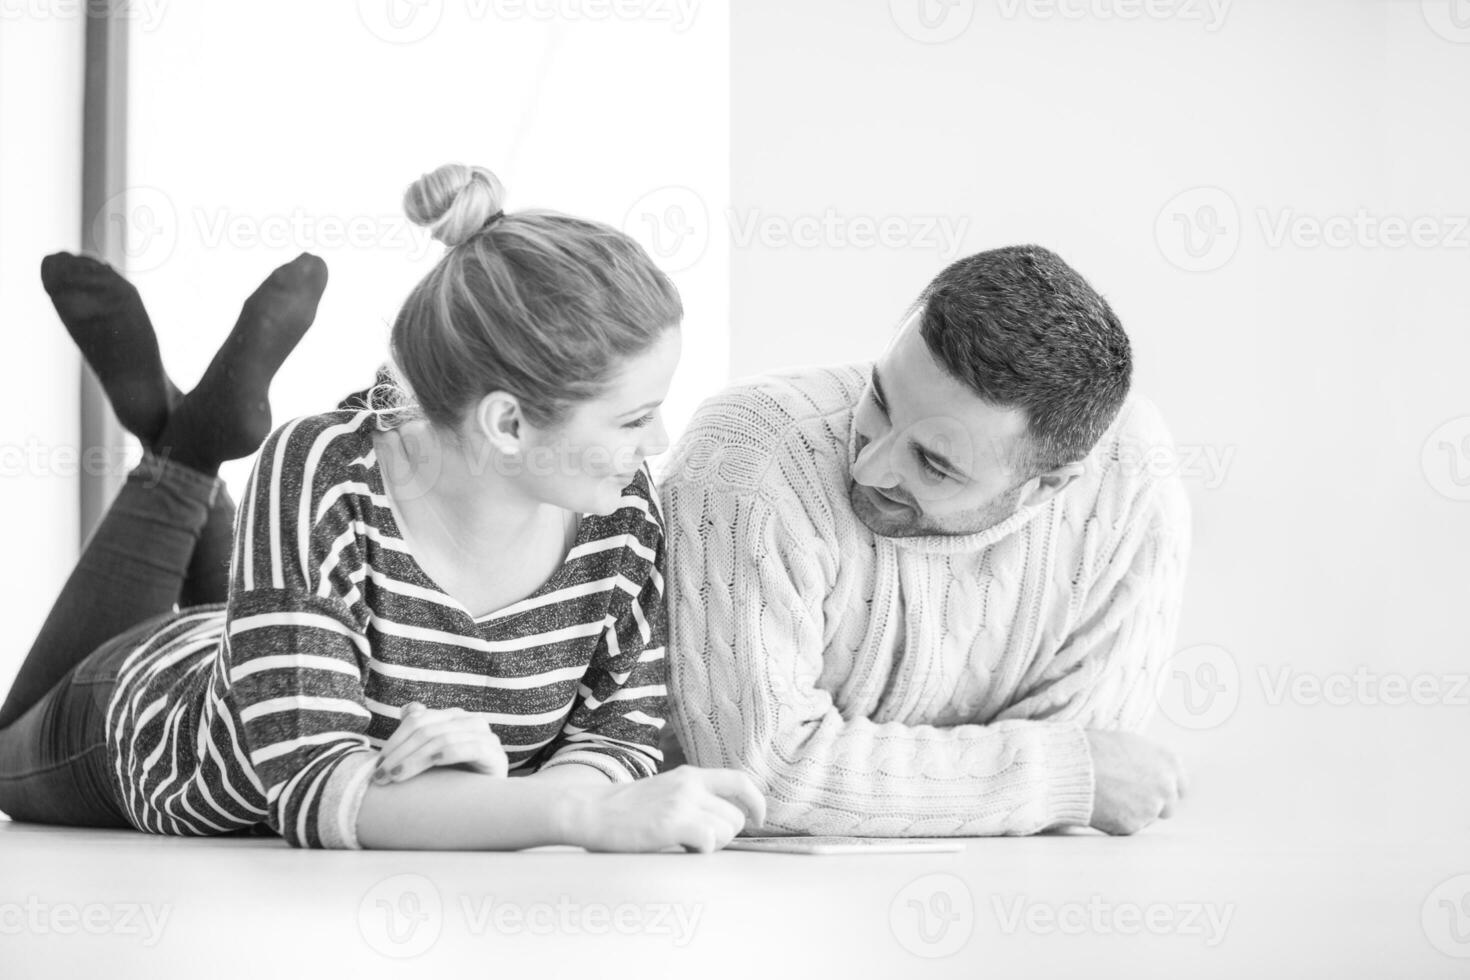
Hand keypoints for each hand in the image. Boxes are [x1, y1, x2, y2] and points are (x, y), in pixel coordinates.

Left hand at [374, 702, 508, 784]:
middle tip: (380, 776)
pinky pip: (469, 748)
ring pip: (442, 738)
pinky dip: (447, 754)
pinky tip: (431, 764)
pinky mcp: (495, 754)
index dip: (394, 740)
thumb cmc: (458, 779)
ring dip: (414, 758)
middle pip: (427, 729)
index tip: (376, 765)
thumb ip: (422, 732)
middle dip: (399, 752)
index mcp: (455, 717)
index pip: (418, 720)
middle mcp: (471, 722)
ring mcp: (486, 736)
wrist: (491, 803)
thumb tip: (408, 709)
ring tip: (395, 777)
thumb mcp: (434, 757)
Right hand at [558, 766, 767, 853]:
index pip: (740, 781)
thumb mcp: (664, 790)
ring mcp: (681, 803)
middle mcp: (690, 785)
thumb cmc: (624, 809)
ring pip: (725, 830)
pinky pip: (709, 842)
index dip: (756, 802)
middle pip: (736, 816)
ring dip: (712, 845)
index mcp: (690, 775)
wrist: (589, 810)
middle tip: (700, 842)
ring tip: (684, 845)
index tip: (757, 820)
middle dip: (726, 836)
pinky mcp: (671, 823)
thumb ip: (692, 797)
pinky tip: (679, 849)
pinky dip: (700, 851)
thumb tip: (723, 819)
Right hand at [1085, 730, 1186, 834]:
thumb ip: (1147, 760)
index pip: (1181, 784)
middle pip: (1168, 805)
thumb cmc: (1093, 749)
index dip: (1164, 787)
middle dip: (1151, 803)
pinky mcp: (1133, 826)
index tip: (1152, 789)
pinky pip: (1128, 827)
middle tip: (1127, 796)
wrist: (1070, 768)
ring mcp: (1151, 808)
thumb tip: (1147, 771)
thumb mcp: (1128, 743)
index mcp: (1167, 761)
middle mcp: (1166, 786)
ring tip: (1107, 798)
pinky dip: (1116, 821)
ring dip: (1133, 812)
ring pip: (1147, 818)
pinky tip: (1100, 806)